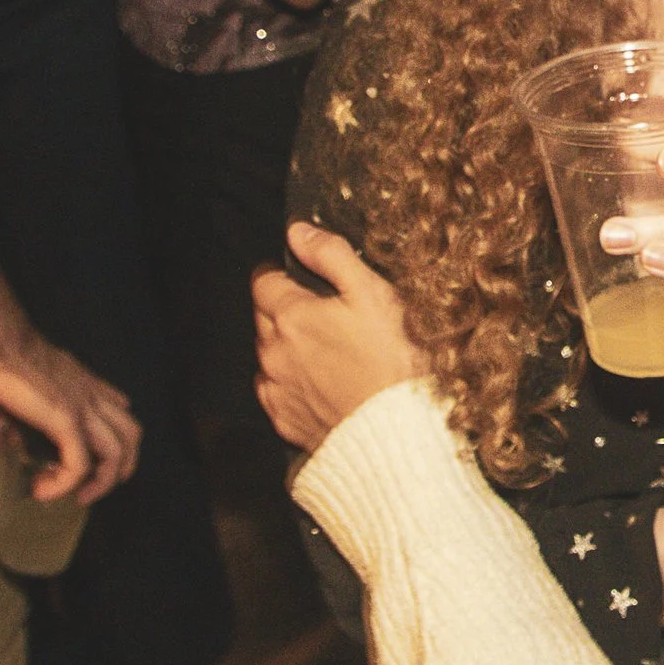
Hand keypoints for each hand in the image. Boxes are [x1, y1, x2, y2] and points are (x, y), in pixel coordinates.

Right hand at [0, 328, 140, 502]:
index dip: (114, 440)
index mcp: (87, 386)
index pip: (121, 411)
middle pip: (131, 435)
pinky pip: (79, 464)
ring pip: (117, 453)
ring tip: (79, 497)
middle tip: (95, 487)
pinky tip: (43, 490)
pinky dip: (65, 484)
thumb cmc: (4, 360)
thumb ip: (30, 412)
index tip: (86, 462)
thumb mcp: (28, 386)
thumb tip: (12, 445)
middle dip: (122, 467)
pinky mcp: (66, 420)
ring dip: (101, 483)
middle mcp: (92, 396)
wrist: (0, 340)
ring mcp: (83, 407)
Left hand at [254, 223, 429, 451]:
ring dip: (284, 348)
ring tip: (323, 352)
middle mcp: (274, 353)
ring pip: (267, 357)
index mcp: (292, 316)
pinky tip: (319, 384)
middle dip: (281, 310)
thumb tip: (298, 232)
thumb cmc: (394, 360)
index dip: (277, 274)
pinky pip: (275, 393)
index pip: (264, 282)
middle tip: (316, 313)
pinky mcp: (285, 421)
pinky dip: (289, 384)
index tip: (290, 275)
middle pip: (263, 319)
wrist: (400, 432)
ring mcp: (277, 391)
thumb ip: (332, 256)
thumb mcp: (373, 294)